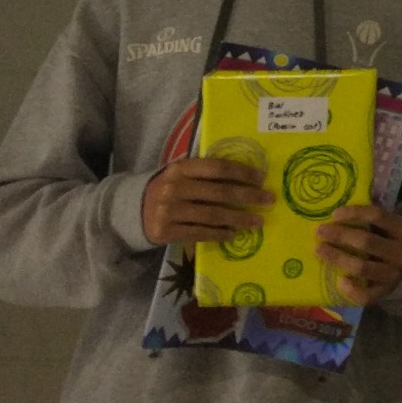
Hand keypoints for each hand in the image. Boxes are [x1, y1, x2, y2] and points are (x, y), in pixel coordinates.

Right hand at [141, 157, 270, 245]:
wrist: (133, 210)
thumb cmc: (168, 188)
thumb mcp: (181, 173)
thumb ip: (205, 173)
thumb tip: (246, 176)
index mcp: (181, 168)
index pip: (217, 168)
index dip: (242, 172)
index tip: (261, 178)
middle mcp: (174, 187)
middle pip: (219, 193)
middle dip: (248, 197)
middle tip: (269, 200)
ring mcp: (169, 210)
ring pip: (212, 215)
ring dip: (238, 219)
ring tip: (257, 221)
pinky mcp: (166, 231)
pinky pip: (199, 233)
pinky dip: (219, 234)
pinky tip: (233, 234)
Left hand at [316, 204, 401, 305]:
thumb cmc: (390, 242)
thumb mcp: (390, 227)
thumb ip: (371, 220)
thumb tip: (338, 212)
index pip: (378, 217)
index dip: (355, 213)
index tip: (334, 213)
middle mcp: (400, 253)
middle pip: (366, 242)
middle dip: (340, 235)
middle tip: (320, 231)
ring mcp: (393, 275)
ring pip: (362, 267)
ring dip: (338, 258)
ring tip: (319, 250)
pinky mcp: (384, 293)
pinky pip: (366, 295)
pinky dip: (352, 290)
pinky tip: (340, 281)